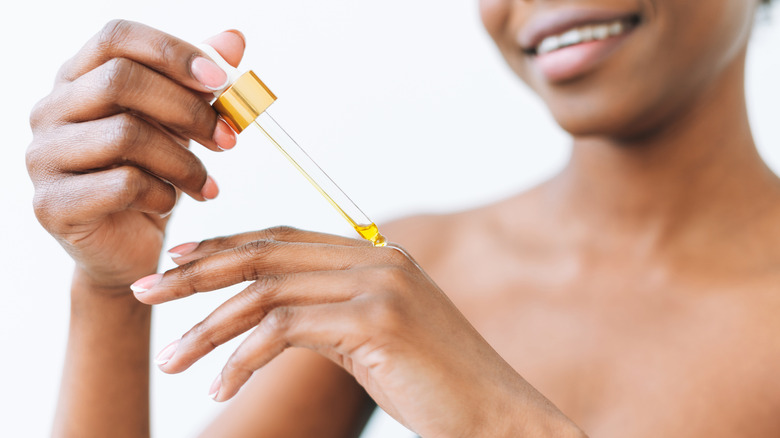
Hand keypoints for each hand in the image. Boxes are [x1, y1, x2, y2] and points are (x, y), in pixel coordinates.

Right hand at [26, 20, 244, 290]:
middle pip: (121, 80)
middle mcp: (50, 109)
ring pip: (126, 135)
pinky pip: (122, 184)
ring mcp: (43, 156)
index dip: (173, 51)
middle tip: (229, 140)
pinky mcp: (52, 204)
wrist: (126, 247)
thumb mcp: (180, 126)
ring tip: (207, 185)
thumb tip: (234, 39)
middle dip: (188, 110)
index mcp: (78, 78)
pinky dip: (162, 194)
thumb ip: (200, 83)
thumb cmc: (152, 176)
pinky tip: (170, 203)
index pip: (117, 37)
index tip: (222, 80)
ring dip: (184, 162)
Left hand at [132, 227, 574, 436]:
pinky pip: (285, 329)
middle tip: (145, 291)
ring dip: (208, 326)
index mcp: (376, 255)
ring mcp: (379, 286)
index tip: (177, 259)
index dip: (226, 244)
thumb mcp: (375, 340)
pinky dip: (242, 358)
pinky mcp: (376, 321)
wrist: (496, 416)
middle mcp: (377, 259)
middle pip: (266, 254)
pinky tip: (220, 386)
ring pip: (266, 292)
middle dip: (198, 272)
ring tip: (169, 358)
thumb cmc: (435, 386)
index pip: (284, 237)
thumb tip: (271, 314)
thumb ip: (330, 314)